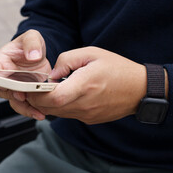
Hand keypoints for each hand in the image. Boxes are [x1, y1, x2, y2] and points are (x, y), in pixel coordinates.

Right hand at [0, 29, 50, 119]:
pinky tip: (41, 113)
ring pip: (14, 102)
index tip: (5, 84)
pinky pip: (25, 106)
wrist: (39, 55)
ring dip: (25, 108)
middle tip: (23, 96)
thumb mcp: (32, 37)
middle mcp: (4, 78)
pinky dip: (32, 110)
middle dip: (13, 95)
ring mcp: (15, 88)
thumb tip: (33, 55)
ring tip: (37, 112)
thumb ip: (32, 43)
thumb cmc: (29, 44)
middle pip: (2, 90)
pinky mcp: (25, 95)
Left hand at [26, 47, 149, 123]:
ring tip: (48, 91)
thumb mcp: (92, 53)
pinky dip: (62, 107)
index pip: (54, 98)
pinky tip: (66, 96)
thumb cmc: (118, 68)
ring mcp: (88, 114)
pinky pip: (69, 115)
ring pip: (58, 114)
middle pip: (51, 109)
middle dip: (37, 100)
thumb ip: (67, 60)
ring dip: (49, 104)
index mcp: (85, 85)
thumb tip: (51, 75)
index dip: (38, 95)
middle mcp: (85, 104)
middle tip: (33, 89)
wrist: (140, 89)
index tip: (32, 87)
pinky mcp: (90, 119)